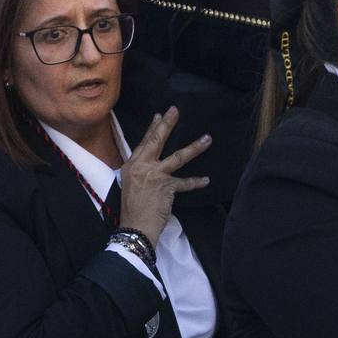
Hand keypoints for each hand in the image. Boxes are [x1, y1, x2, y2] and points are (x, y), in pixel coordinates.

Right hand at [113, 105, 211, 242]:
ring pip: (178, 157)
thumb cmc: (132, 209)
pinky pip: (185, 182)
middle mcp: (142, 166)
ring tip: (207, 139)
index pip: (144, 142)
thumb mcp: (130, 185)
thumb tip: (151, 161)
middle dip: (167, 124)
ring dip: (194, 147)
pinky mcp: (167, 187)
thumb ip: (140, 171)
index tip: (160, 115)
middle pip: (157, 141)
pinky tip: (205, 180)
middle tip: (176, 110)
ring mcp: (155, 175)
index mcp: (131, 165)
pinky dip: (195, 182)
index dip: (153, 128)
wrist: (135, 227)